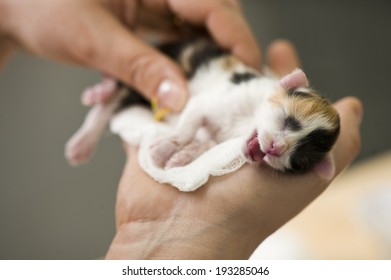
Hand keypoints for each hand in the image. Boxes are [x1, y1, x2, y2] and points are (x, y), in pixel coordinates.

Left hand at [0, 0, 259, 110]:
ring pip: (203, 28)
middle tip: (233, 87)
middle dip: (229, 51)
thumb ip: (140, 68)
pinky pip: (183, 37)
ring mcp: (160, 1)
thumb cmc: (43, 7)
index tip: (250, 72)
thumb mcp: (93, 38)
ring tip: (214, 90)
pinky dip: (189, 61)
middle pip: (216, 15)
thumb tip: (179, 100)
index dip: (237, 38)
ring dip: (211, 59)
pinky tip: (187, 82)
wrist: (18, 6)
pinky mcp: (154, 17)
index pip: (212, 3)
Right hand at [106, 40, 361, 258]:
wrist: (182, 231)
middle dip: (243, 70)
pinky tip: (172, 75)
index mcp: (266, 147)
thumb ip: (336, 140)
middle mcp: (232, 142)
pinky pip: (167, 108)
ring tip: (205, 54)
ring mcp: (195, 141)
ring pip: (203, 97)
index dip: (284, 76)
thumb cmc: (247, 206)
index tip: (280, 52)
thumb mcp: (308, 174)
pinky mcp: (163, 140)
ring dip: (204, 76)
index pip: (278, 103)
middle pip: (240, 95)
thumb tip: (351, 105)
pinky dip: (170, 93)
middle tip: (239, 51)